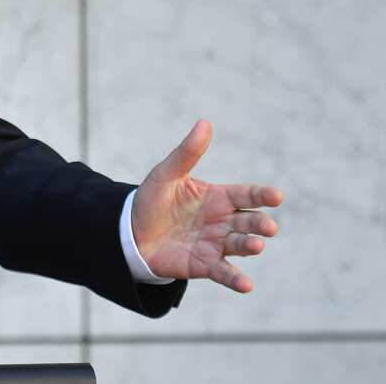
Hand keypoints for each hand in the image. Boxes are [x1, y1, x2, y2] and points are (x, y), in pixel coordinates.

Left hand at [132, 120, 282, 292]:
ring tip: (257, 246)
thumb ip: (187, 152)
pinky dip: (236, 279)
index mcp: (218, 197)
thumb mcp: (167, 174)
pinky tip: (246, 285)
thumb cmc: (152, 201)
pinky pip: (224, 273)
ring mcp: (216, 244)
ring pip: (241, 245)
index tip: (277, 196)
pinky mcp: (205, 265)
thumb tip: (204, 123)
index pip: (247, 195)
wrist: (130, 232)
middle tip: (268, 226)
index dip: (262, 195)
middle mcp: (223, 221)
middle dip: (261, 224)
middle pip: (249, 222)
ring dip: (251, 246)